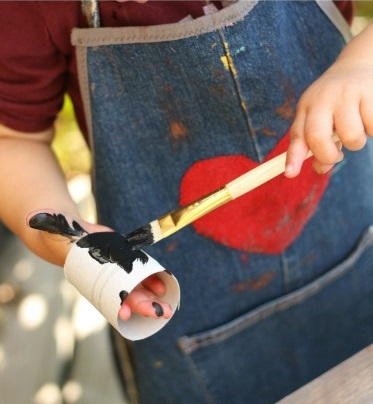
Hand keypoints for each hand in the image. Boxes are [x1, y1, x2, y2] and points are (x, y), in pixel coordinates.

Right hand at [27, 211, 171, 320]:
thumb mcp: (54, 230)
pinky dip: (153, 279)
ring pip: (138, 290)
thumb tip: (34, 218)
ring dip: (153, 298)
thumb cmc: (61, 236)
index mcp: (92, 278)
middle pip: (128, 296)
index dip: (116, 304)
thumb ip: (48, 226)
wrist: (73, 237)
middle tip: (161, 312)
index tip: (124, 313)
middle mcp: (107, 280)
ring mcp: (118, 274)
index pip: (106, 296)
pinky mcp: (126, 263)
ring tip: (167, 307)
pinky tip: (162, 283)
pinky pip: (142, 274)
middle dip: (144, 305)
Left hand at [286, 24, 372, 176]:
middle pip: (317, 137)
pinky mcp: (370, 93)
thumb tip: (320, 169)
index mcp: (307, 107)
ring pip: (351, 137)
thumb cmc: (336, 102)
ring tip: (357, 129)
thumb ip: (316, 144)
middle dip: (327, 156)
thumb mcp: (320, 118)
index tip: (290, 174)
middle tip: (336, 157)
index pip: (297, 135)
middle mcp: (322, 99)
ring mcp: (346, 94)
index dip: (293, 157)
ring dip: (356, 143)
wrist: (360, 63)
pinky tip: (370, 117)